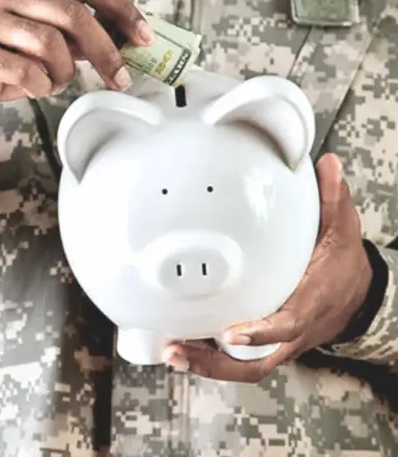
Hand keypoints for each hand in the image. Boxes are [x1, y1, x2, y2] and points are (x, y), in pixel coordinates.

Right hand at [0, 0, 153, 118]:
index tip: (143, 37)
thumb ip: (74, 34)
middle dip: (106, 51)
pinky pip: (26, 73)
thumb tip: (123, 40)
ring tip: (52, 82)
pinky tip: (30, 88)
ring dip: (63, 73)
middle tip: (120, 77)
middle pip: (75, 15)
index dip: (122, 9)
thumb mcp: (38, 37)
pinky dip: (39, 87)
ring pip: (51, 45)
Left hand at [164, 153, 373, 382]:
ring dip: (206, 363)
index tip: (232, 331)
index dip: (261, 331)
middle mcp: (292, 331)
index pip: (286, 324)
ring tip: (171, 351)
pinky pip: (239, 359)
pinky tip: (183, 345)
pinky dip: (211, 357)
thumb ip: (331, 198)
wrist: (359, 297)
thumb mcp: (342, 230)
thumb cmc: (344, 266)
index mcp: (310, 304)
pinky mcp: (266, 343)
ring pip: (244, 366)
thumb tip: (326, 165)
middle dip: (215, 362)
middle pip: (255, 362)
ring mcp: (278, 342)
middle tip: (179, 349)